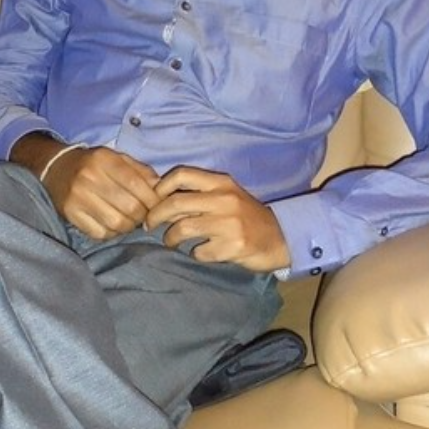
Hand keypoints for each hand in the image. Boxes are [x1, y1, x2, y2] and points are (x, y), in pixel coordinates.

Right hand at [43, 145, 160, 239]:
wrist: (55, 168)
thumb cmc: (94, 164)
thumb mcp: (118, 158)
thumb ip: (141, 172)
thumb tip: (162, 189)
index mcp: (104, 159)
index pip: (137, 184)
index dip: (153, 199)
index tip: (157, 205)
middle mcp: (89, 177)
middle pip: (130, 207)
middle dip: (143, 215)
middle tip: (144, 215)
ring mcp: (77, 197)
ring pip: (117, 223)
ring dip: (129, 226)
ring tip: (129, 220)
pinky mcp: (70, 214)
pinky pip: (100, 233)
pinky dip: (112, 233)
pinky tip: (112, 224)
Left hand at [146, 166, 289, 272]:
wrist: (279, 238)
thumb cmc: (245, 215)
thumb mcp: (227, 195)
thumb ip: (199, 193)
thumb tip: (159, 196)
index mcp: (221, 183)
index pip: (183, 174)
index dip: (161, 186)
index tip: (152, 198)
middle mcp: (224, 200)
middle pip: (176, 203)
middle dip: (155, 216)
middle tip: (149, 224)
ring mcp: (228, 224)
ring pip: (182, 229)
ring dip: (170, 238)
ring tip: (170, 241)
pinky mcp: (232, 247)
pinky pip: (198, 252)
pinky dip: (194, 254)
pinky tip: (200, 252)